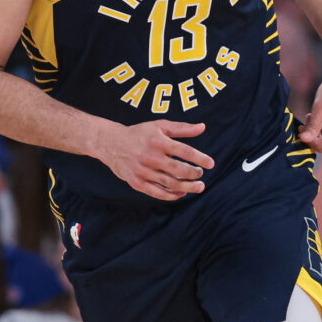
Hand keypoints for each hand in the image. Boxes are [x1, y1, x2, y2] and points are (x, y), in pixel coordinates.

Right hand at [99, 120, 214, 200]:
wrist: (111, 143)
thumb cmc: (138, 133)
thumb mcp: (159, 125)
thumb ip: (182, 128)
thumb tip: (203, 127)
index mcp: (158, 141)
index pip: (184, 151)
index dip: (200, 158)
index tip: (211, 164)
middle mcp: (150, 157)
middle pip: (179, 170)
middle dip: (194, 175)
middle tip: (201, 175)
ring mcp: (143, 171)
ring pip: (170, 184)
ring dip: (187, 187)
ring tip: (198, 187)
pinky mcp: (136, 183)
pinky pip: (157, 193)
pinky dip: (171, 195)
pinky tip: (181, 193)